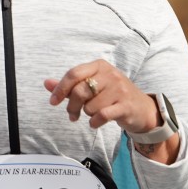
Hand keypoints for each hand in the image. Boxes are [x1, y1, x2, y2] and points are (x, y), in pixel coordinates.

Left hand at [44, 61, 158, 132]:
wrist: (141, 108)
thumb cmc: (112, 95)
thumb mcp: (92, 86)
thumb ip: (69, 85)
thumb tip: (46, 83)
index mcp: (100, 66)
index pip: (74, 74)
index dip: (60, 89)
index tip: (53, 102)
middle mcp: (110, 74)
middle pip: (79, 91)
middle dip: (71, 106)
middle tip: (72, 115)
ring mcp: (119, 89)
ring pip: (90, 106)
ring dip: (88, 114)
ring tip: (94, 113)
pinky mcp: (125, 105)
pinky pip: (102, 115)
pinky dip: (95, 122)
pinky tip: (96, 122)